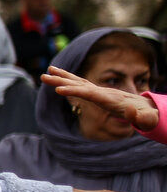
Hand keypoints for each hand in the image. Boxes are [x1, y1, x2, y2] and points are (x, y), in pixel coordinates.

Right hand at [42, 66, 158, 131]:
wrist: (147, 107)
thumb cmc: (146, 116)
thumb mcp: (146, 119)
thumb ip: (140, 117)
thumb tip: (131, 112)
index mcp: (111, 99)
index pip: (89, 94)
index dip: (74, 91)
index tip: (58, 90)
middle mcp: (102, 91)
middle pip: (80, 84)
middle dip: (62, 80)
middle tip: (44, 76)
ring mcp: (99, 91)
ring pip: (77, 82)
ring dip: (62, 76)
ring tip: (46, 72)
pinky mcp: (96, 92)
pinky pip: (79, 84)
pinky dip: (68, 79)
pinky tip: (57, 77)